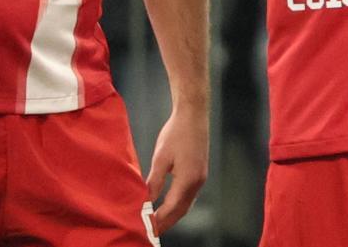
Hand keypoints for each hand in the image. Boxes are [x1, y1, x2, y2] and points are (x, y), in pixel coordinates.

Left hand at [144, 105, 208, 233]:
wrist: (193, 115)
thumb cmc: (176, 133)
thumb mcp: (161, 157)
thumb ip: (155, 181)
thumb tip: (147, 200)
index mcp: (187, 180)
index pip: (171, 207)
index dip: (159, 220)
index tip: (147, 228)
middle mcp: (197, 182)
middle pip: (181, 210)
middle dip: (167, 222)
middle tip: (152, 232)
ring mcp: (201, 178)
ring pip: (186, 205)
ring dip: (173, 215)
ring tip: (158, 223)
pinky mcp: (200, 173)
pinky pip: (189, 196)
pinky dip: (178, 205)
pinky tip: (169, 206)